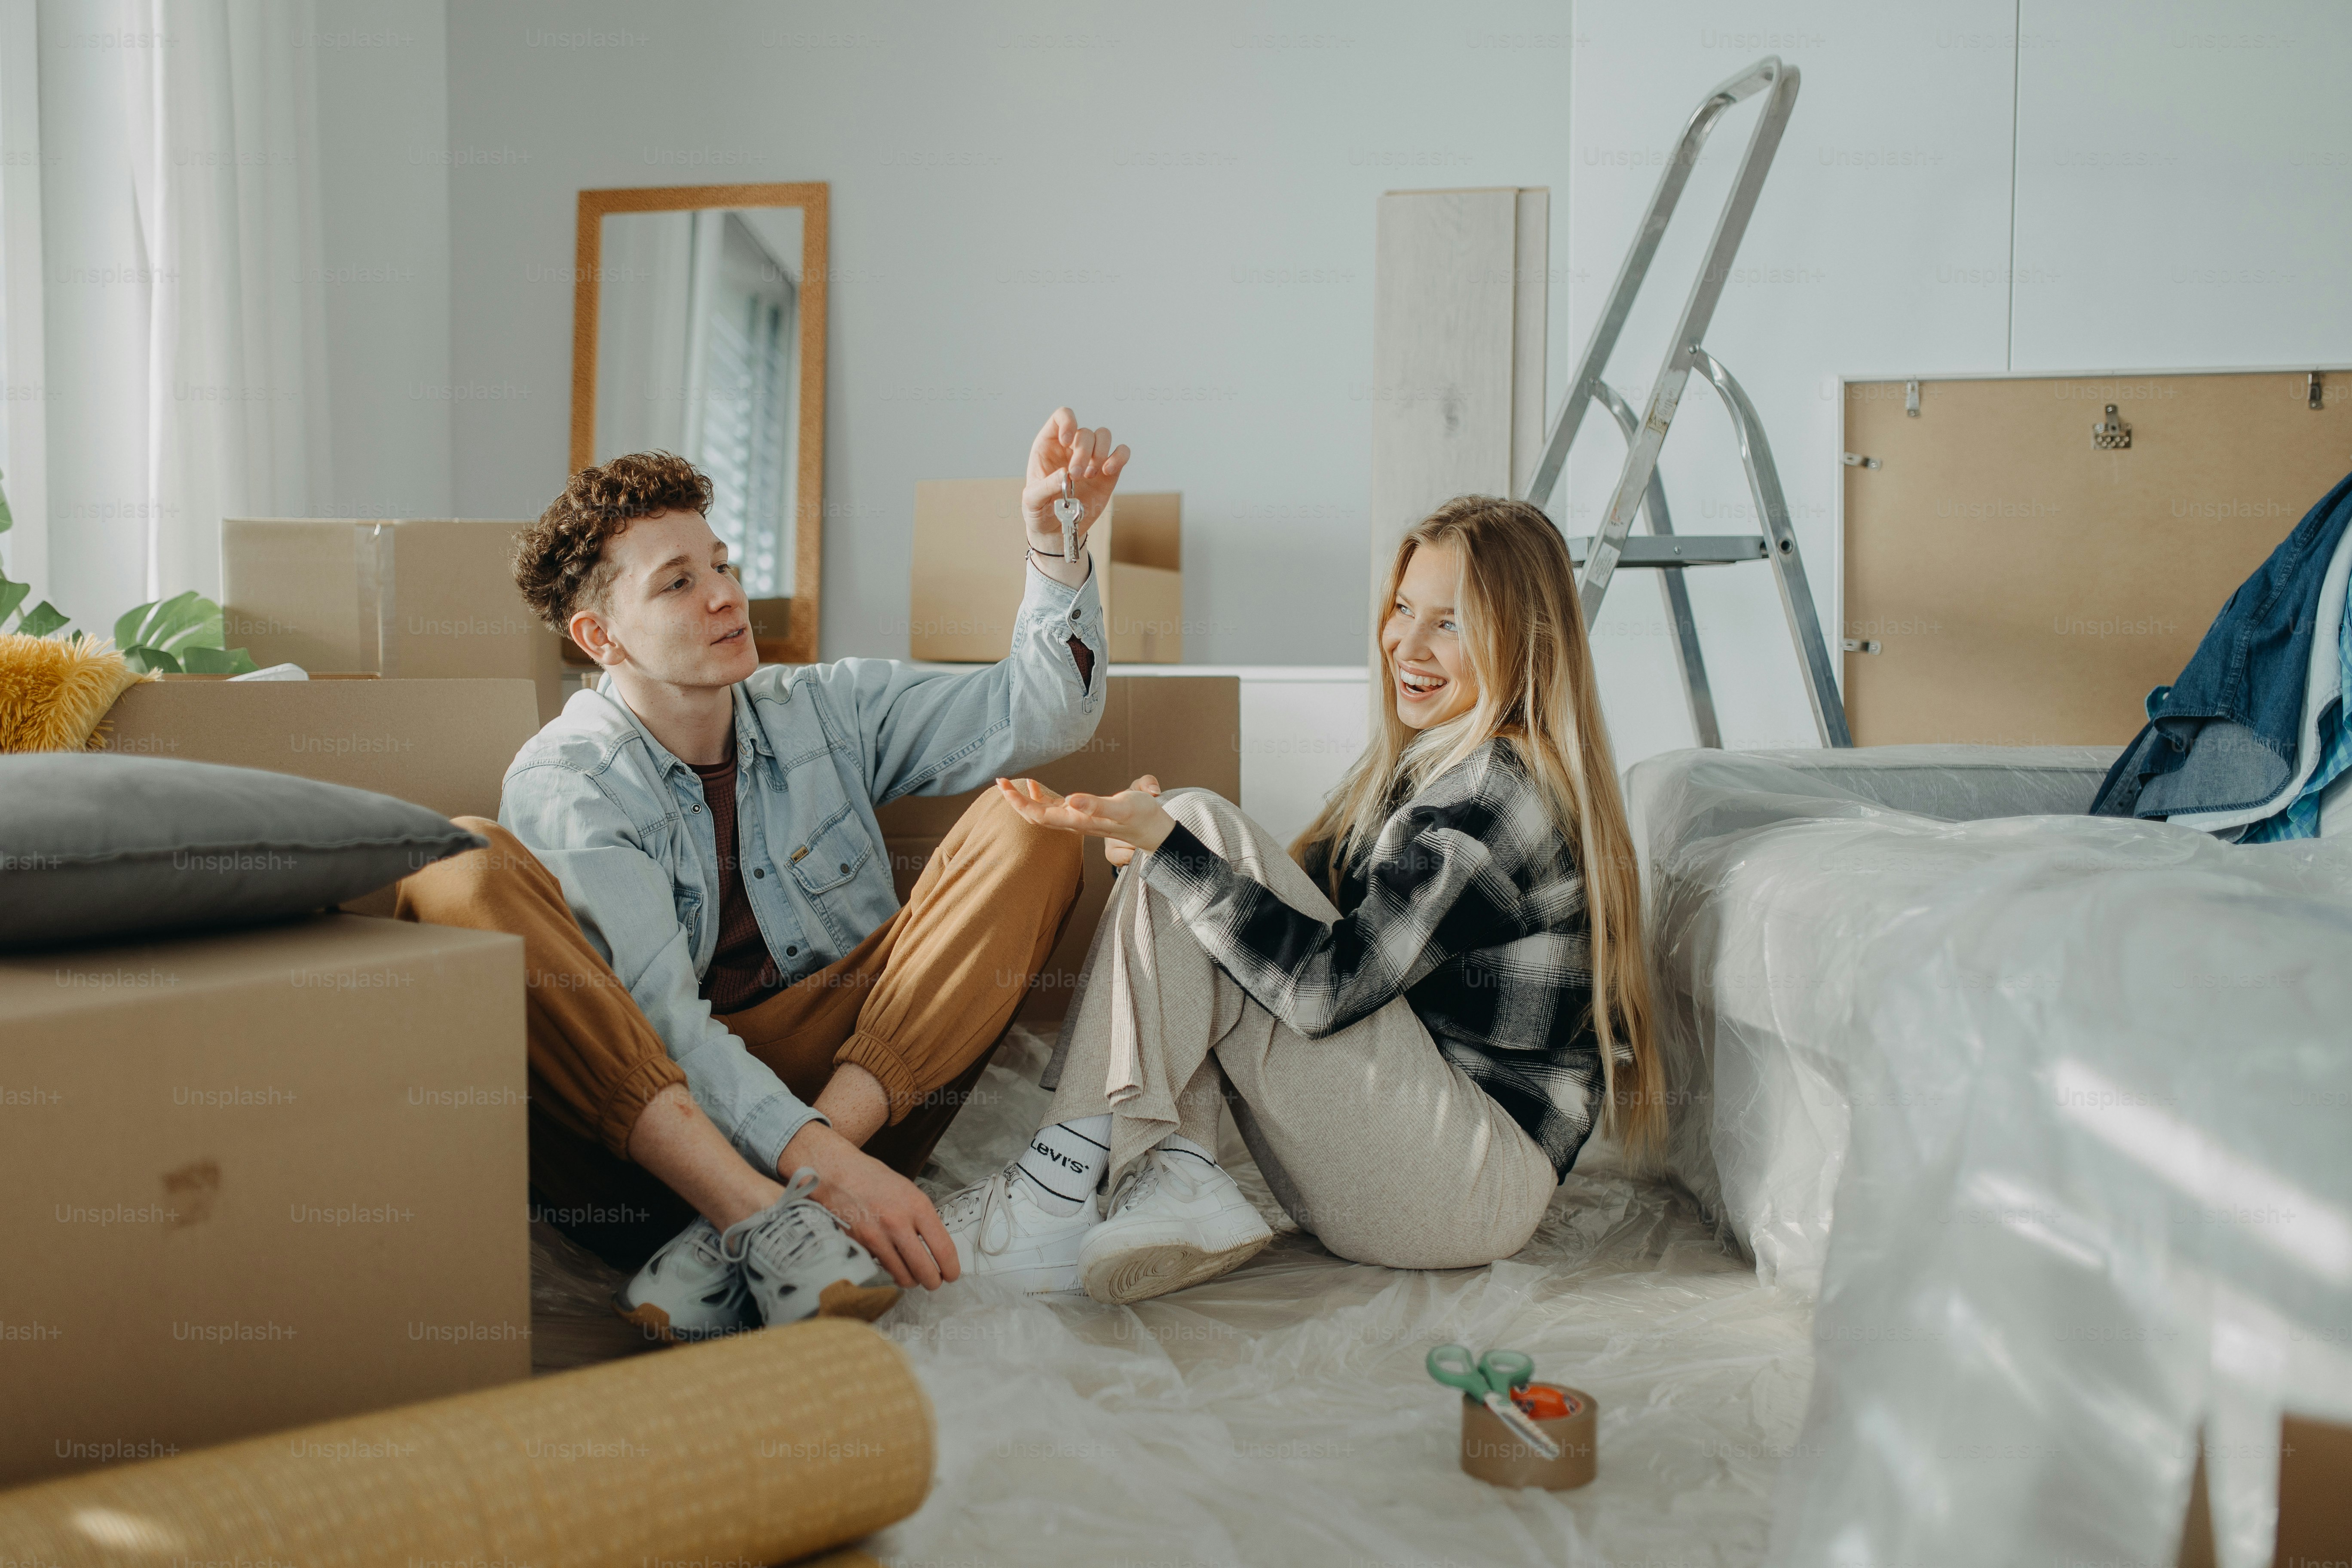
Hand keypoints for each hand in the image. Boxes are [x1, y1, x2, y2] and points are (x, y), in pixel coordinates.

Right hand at [778, 1121, 957, 1288]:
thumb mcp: (909, 1192)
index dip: (951, 1268)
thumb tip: (937, 1248)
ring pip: (904, 1276)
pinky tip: (893, 1263)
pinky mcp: (861, 1246)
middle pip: (925, 1270)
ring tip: (914, 1276)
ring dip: (912, 1281)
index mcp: (918, 1207)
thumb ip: (923, 1218)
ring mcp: (878, 1237)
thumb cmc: (875, 1180)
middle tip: (934, 1281)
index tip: (952, 1274)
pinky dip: (891, 1271)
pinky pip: (883, 1268)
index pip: (943, 1248)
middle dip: (933, 1282)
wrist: (838, 1174)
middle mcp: (899, 1223)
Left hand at [995, 774, 1173, 854]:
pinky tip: (1036, 786)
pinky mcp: (1083, 815)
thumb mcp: (1122, 807)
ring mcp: (1077, 820)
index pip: (1038, 815)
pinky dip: (1040, 798)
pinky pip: (1054, 809)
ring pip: (1042, 813)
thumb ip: (1096, 805)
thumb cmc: (1141, 816)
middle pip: (1034, 815)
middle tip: (1000, 780)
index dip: (1018, 801)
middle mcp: (1073, 822)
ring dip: (1025, 799)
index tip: (1004, 785)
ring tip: (1010, 782)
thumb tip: (1070, 800)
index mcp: (1078, 821)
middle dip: (1014, 799)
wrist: (1154, 830)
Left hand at [1021, 408, 1129, 579]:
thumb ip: (1045, 487)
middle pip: (1085, 431)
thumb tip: (1065, 474)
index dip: (1068, 422)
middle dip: (1084, 452)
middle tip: (1077, 475)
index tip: (1067, 441)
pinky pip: (1121, 452)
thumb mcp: (1032, 501)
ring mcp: (1091, 459)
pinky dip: (1120, 457)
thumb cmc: (1039, 512)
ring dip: (1100, 453)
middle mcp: (1071, 448)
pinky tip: (1108, 471)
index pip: (1062, 417)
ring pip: (1104, 436)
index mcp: (1049, 446)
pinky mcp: (1108, 472)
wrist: (1056, 531)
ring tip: (1091, 475)